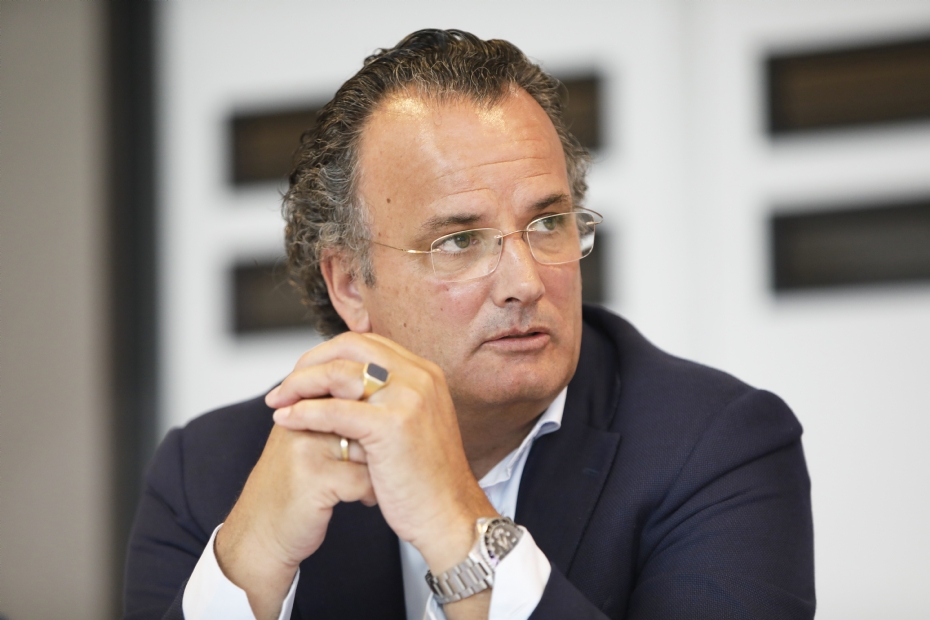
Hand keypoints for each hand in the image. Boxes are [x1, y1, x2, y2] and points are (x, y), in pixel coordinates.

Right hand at [214, 414, 374, 618]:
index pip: (348, 386)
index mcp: (299, 407)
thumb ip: (332, 417)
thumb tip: (380, 395)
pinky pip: (365, 477)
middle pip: (363, 413)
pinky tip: (365, 500)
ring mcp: (306, 449)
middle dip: (380, 439)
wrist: (258, 535)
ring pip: (370, 445)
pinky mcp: (316, 479)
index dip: (372, 413)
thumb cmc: (289, 488)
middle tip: (386, 457)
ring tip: (376, 479)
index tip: (380, 435)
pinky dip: (372, 492)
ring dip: (380, 466)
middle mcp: (300, 421)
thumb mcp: (305, 442)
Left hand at [267, 331, 496, 573]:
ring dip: (300, 384)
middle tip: (284, 386)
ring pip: (338, 373)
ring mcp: (408, 398)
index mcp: (424, 373)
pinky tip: (285, 421)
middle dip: (310, 362)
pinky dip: (304, 412)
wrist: (450, 516)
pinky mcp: (391, 425)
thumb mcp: (413, 424)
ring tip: (277, 401)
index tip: (304, 374)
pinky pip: (335, 410)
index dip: (329, 354)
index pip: (366, 343)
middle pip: (350, 347)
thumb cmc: (427, 480)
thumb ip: (389, 399)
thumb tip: (347, 385)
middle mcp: (419, 377)